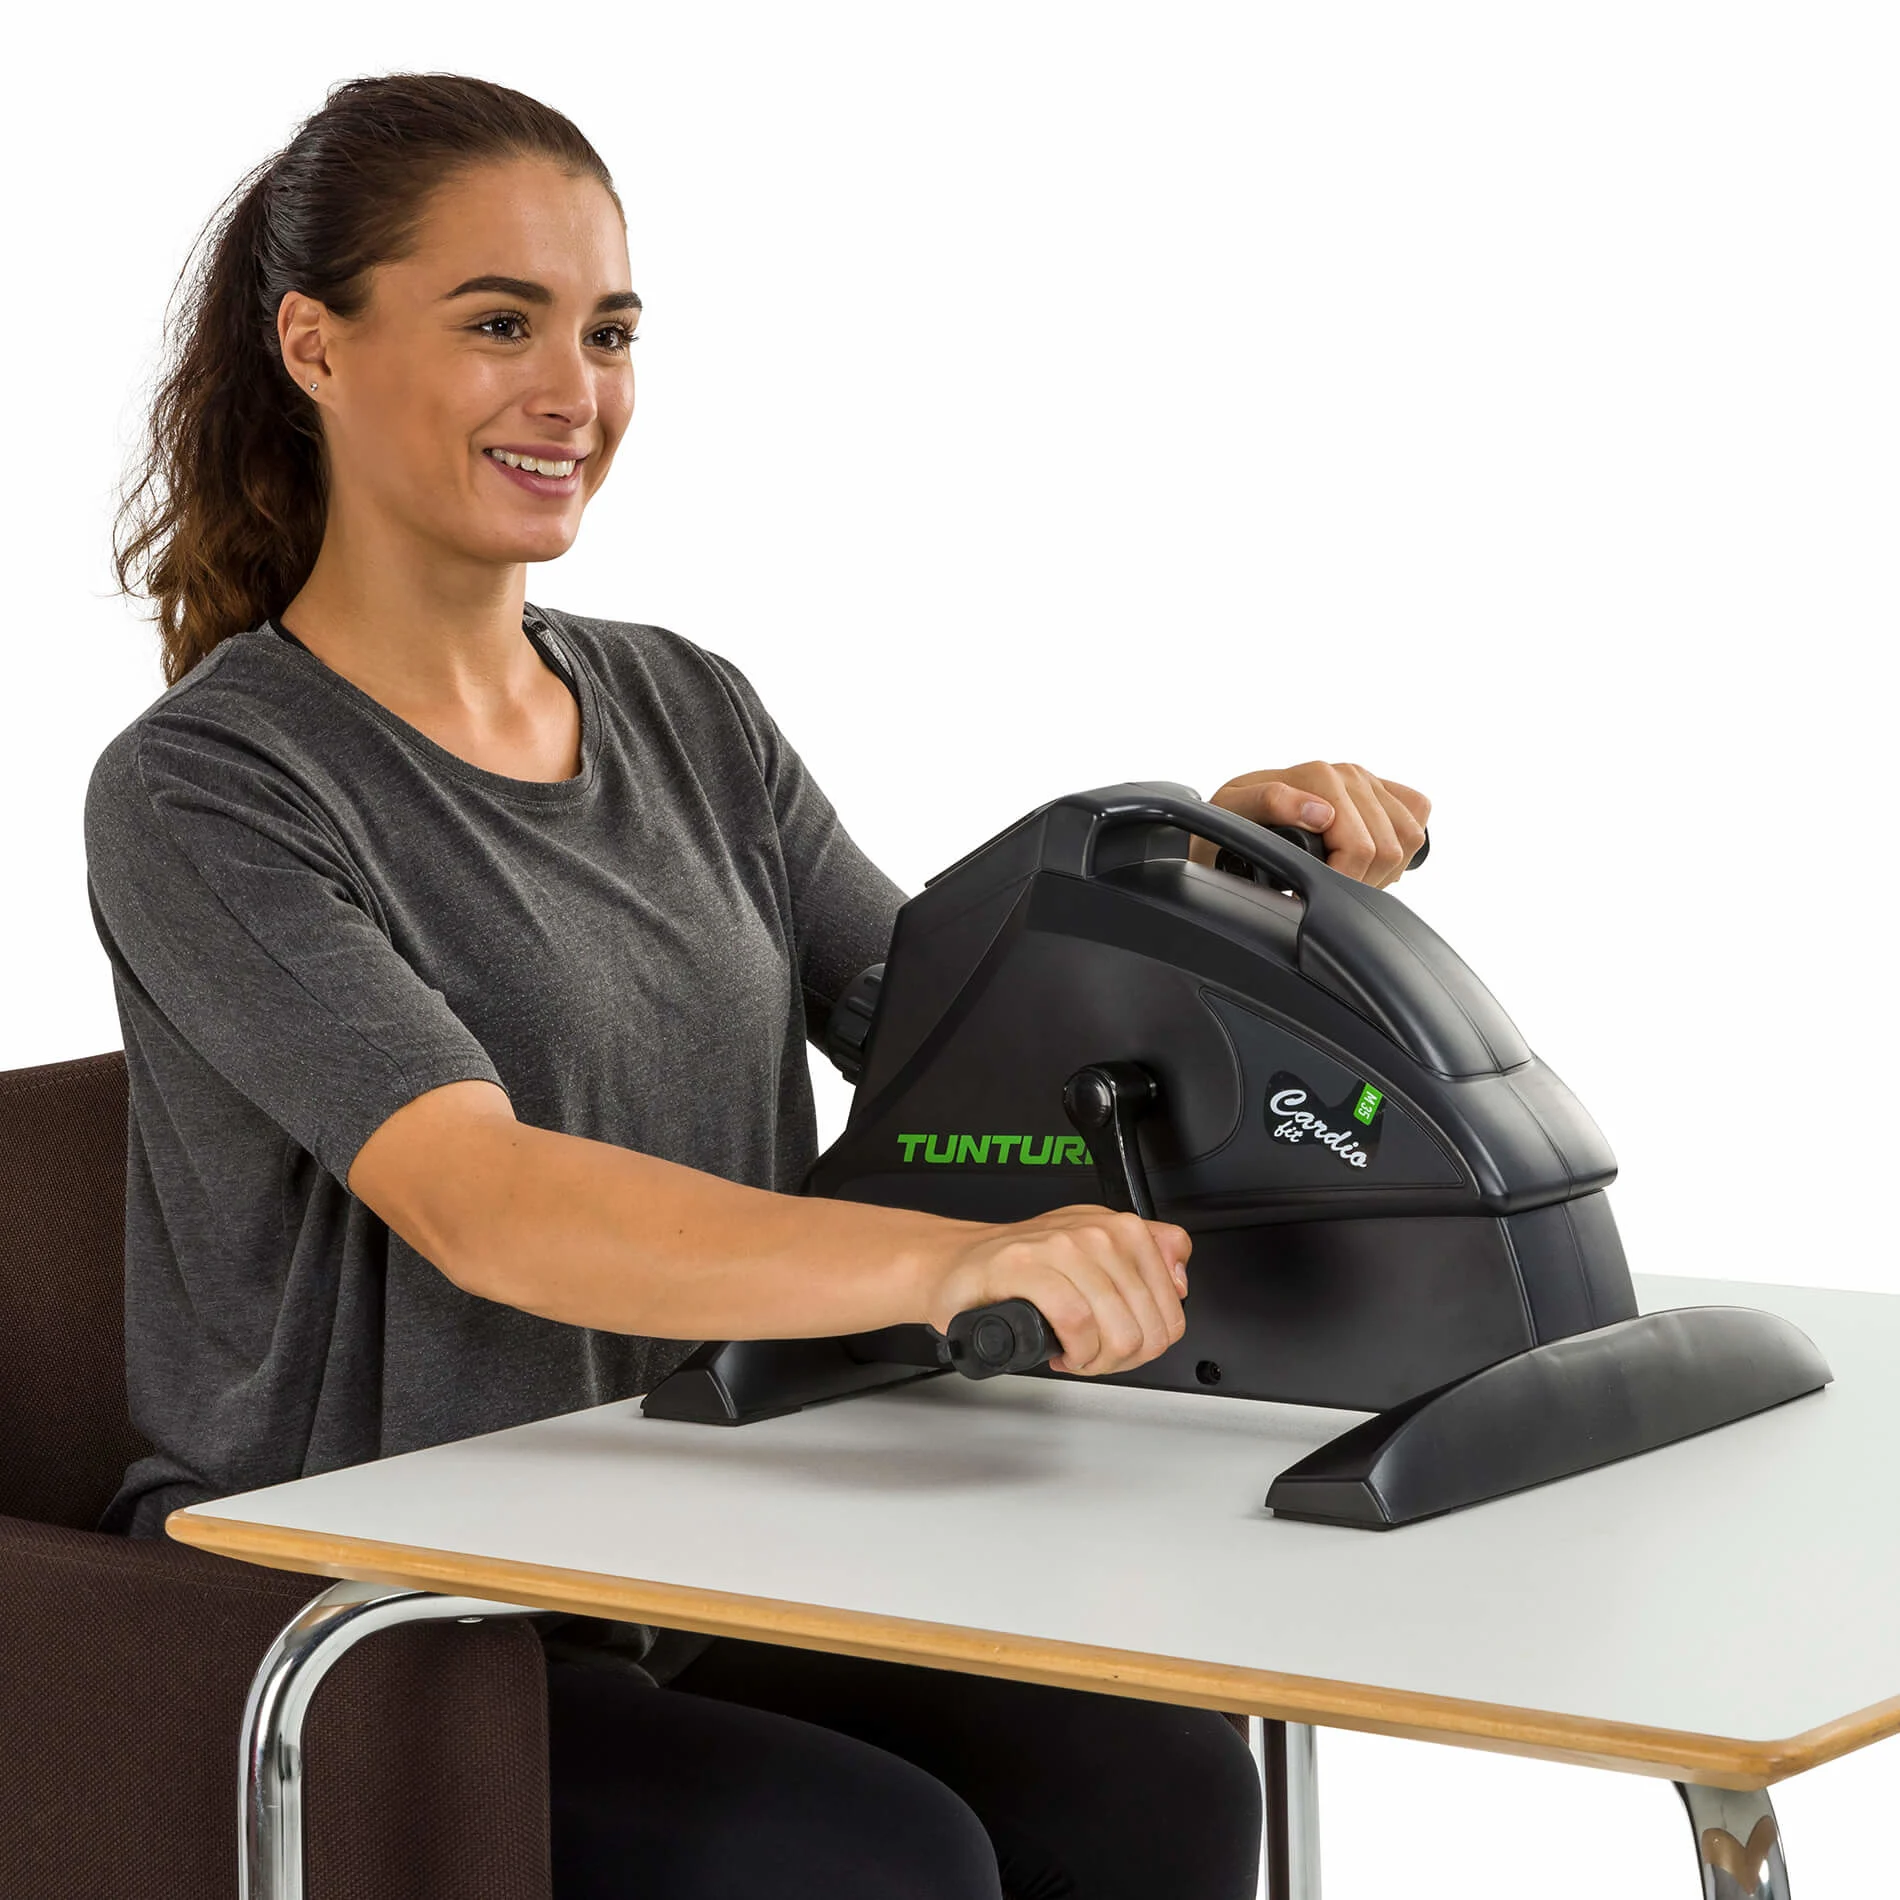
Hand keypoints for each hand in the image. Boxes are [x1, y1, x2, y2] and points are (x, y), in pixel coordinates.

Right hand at [922, 1206, 1190, 1375]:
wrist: (957, 1264)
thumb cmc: (1023, 1267)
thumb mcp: (1094, 1251)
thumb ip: (1145, 1259)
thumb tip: (1180, 1282)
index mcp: (1120, 1228)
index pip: (1173, 1303)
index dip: (1151, 1340)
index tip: (1122, 1342)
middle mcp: (1097, 1232)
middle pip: (1148, 1324)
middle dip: (1123, 1357)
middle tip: (1094, 1356)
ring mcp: (1062, 1247)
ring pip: (1117, 1328)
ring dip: (1096, 1360)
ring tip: (1076, 1354)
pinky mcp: (1028, 1267)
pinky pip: (1076, 1323)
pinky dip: (1074, 1351)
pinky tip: (1061, 1351)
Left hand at [1191, 763, 1430, 888]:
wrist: (1231, 815)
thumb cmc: (1229, 820)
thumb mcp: (1232, 813)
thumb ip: (1271, 802)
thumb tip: (1321, 812)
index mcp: (1319, 776)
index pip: (1361, 848)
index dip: (1343, 882)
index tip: (1315, 892)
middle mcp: (1348, 774)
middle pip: (1389, 848)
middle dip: (1362, 879)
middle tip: (1328, 887)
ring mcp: (1367, 780)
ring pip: (1410, 835)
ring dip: (1384, 867)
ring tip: (1346, 873)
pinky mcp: (1380, 790)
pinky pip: (1418, 812)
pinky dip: (1403, 841)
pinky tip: (1368, 854)